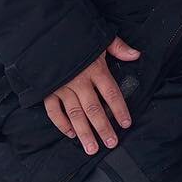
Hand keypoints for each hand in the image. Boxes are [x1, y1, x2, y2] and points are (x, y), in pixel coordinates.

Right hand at [44, 35, 140, 154]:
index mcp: (95, 69)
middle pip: (94, 109)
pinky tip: (71, 134)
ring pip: (75, 114)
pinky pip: (54, 111)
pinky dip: (61, 124)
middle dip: (103, 128)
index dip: (120, 110)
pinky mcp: (47, 90)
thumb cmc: (76, 36)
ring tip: (92, 148)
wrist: (45, 32)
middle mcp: (79, 81)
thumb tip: (136, 54)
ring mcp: (62, 87)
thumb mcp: (100, 36)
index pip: (111, 93)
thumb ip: (118, 47)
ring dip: (84, 133)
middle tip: (111, 143)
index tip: (126, 124)